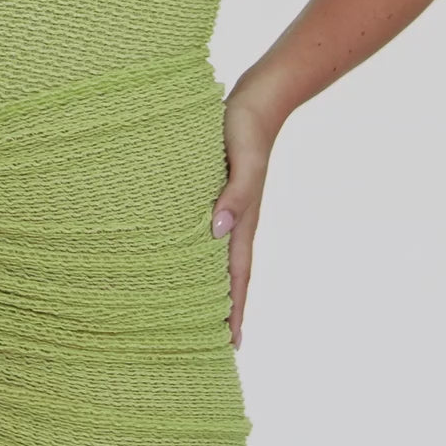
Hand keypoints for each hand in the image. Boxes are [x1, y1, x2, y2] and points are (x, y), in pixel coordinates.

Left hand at [210, 93, 275, 349]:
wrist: (256, 100)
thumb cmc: (244, 128)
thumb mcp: (242, 160)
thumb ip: (234, 195)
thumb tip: (217, 232)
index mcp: (244, 220)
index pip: (238, 276)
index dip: (235, 309)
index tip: (232, 344)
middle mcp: (237, 221)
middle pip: (231, 276)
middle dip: (225, 310)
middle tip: (212, 345)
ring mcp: (229, 208)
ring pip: (220, 258)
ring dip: (214, 286)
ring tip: (200, 314)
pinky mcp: (219, 193)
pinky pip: (212, 235)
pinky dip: (204, 255)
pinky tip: (190, 258)